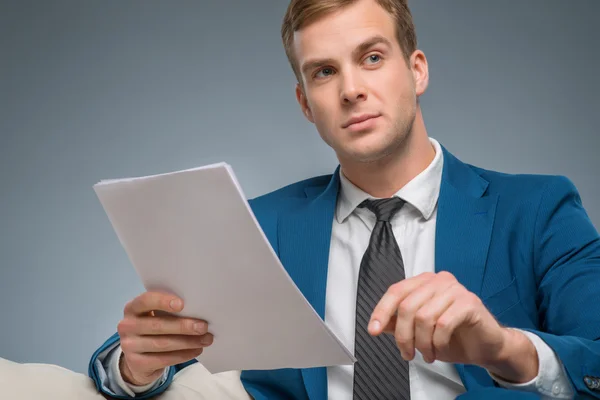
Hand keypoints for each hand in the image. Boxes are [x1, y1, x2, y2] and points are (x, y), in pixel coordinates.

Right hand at [117, 292, 212, 385]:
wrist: (138, 357)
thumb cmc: (153, 327)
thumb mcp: (155, 315)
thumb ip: (168, 310)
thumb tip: (197, 310)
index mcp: (132, 308)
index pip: (145, 301)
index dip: (163, 301)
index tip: (182, 304)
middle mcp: (126, 326)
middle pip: (158, 325)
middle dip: (183, 326)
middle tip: (203, 327)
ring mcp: (129, 346)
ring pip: (163, 344)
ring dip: (188, 342)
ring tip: (205, 339)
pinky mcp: (136, 363)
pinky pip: (163, 359)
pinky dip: (183, 355)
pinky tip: (196, 350)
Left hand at [368, 272, 537, 381]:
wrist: (486, 346)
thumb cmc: (452, 335)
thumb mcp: (418, 330)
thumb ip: (398, 323)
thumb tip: (378, 324)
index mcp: (424, 282)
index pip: (396, 291)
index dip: (381, 311)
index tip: (373, 330)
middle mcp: (439, 280)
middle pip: (407, 306)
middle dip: (404, 336)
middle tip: (408, 354)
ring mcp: (455, 289)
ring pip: (424, 317)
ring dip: (422, 343)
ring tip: (427, 355)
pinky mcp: (469, 303)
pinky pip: (443, 324)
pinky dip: (438, 342)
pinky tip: (440, 349)